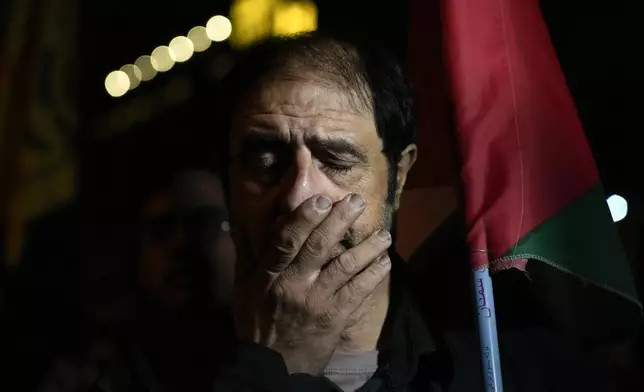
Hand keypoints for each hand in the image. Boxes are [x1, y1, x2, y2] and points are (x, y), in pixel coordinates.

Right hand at [233, 193, 391, 374]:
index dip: (303, 218)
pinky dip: (373, 275)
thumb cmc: (257, 324)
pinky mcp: (335, 316)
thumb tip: (244, 222)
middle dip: (339, 221)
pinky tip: (385, 262)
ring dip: (366, 248)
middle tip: (356, 201)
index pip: (285, 241)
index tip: (320, 198)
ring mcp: (317, 301)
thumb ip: (247, 256)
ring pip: (344, 267)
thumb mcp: (243, 290)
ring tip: (383, 234)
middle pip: (318, 247)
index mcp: (268, 276)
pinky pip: (357, 291)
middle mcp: (293, 285)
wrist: (274, 367)